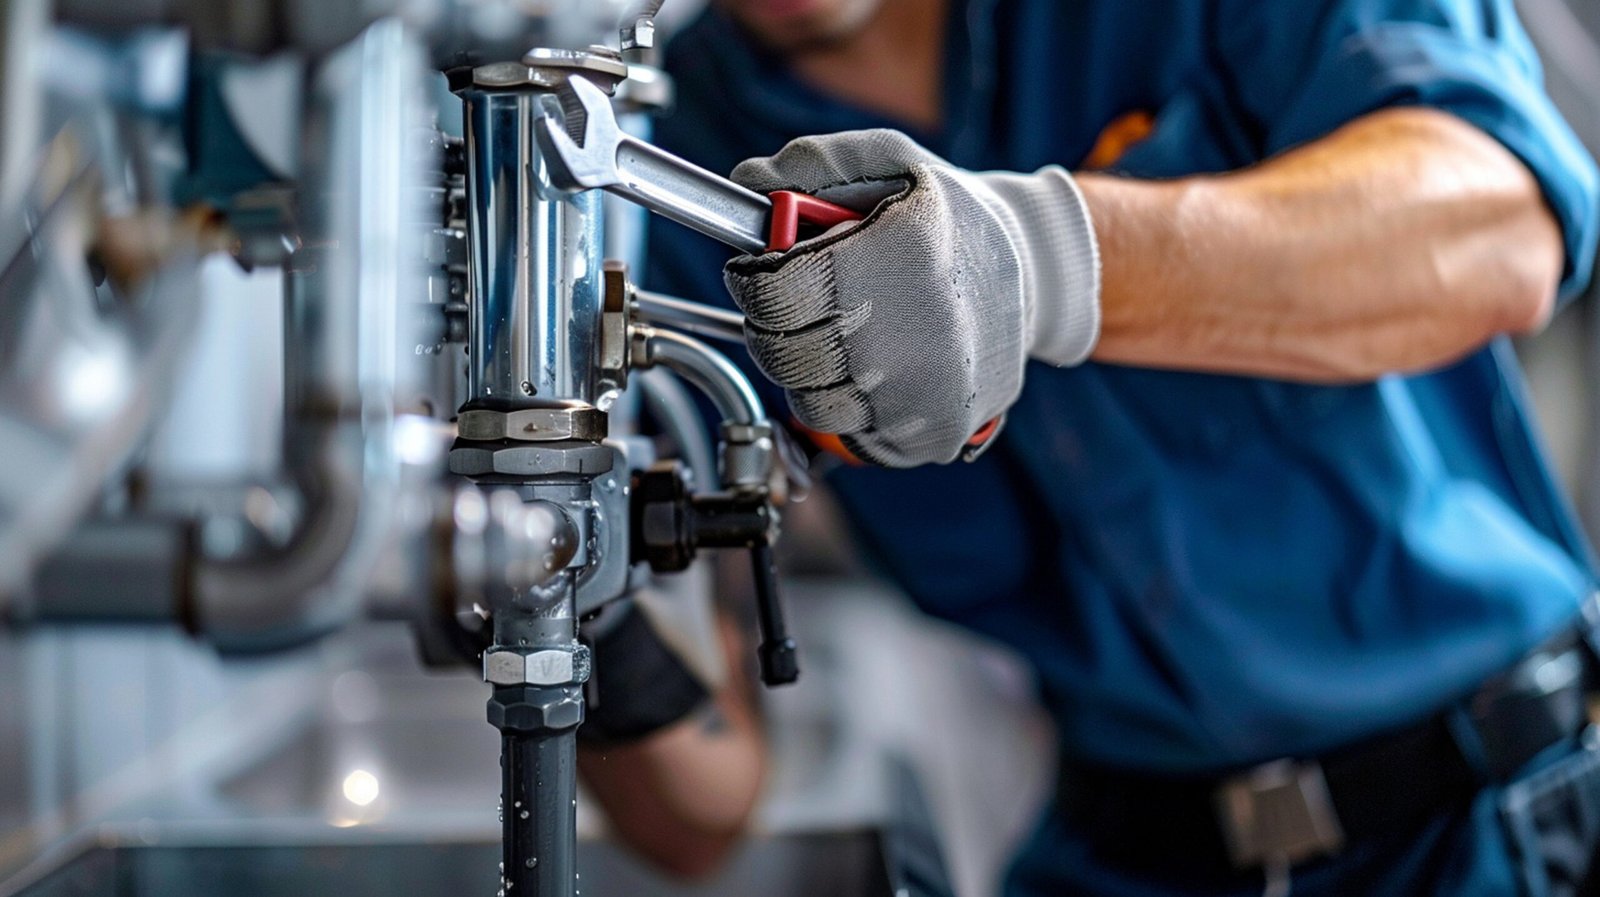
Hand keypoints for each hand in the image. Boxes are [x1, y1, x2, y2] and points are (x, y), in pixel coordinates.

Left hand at [724, 129, 1099, 466]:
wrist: (1034, 275)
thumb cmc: (951, 216)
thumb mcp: (892, 160)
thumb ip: (814, 162)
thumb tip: (749, 184)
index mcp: (901, 254)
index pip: (775, 293)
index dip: (755, 279)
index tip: (768, 269)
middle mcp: (915, 332)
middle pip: (784, 352)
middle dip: (778, 324)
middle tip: (807, 300)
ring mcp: (926, 393)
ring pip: (810, 401)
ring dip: (809, 369)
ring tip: (845, 331)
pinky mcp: (935, 434)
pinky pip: (850, 432)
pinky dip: (847, 403)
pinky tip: (874, 367)